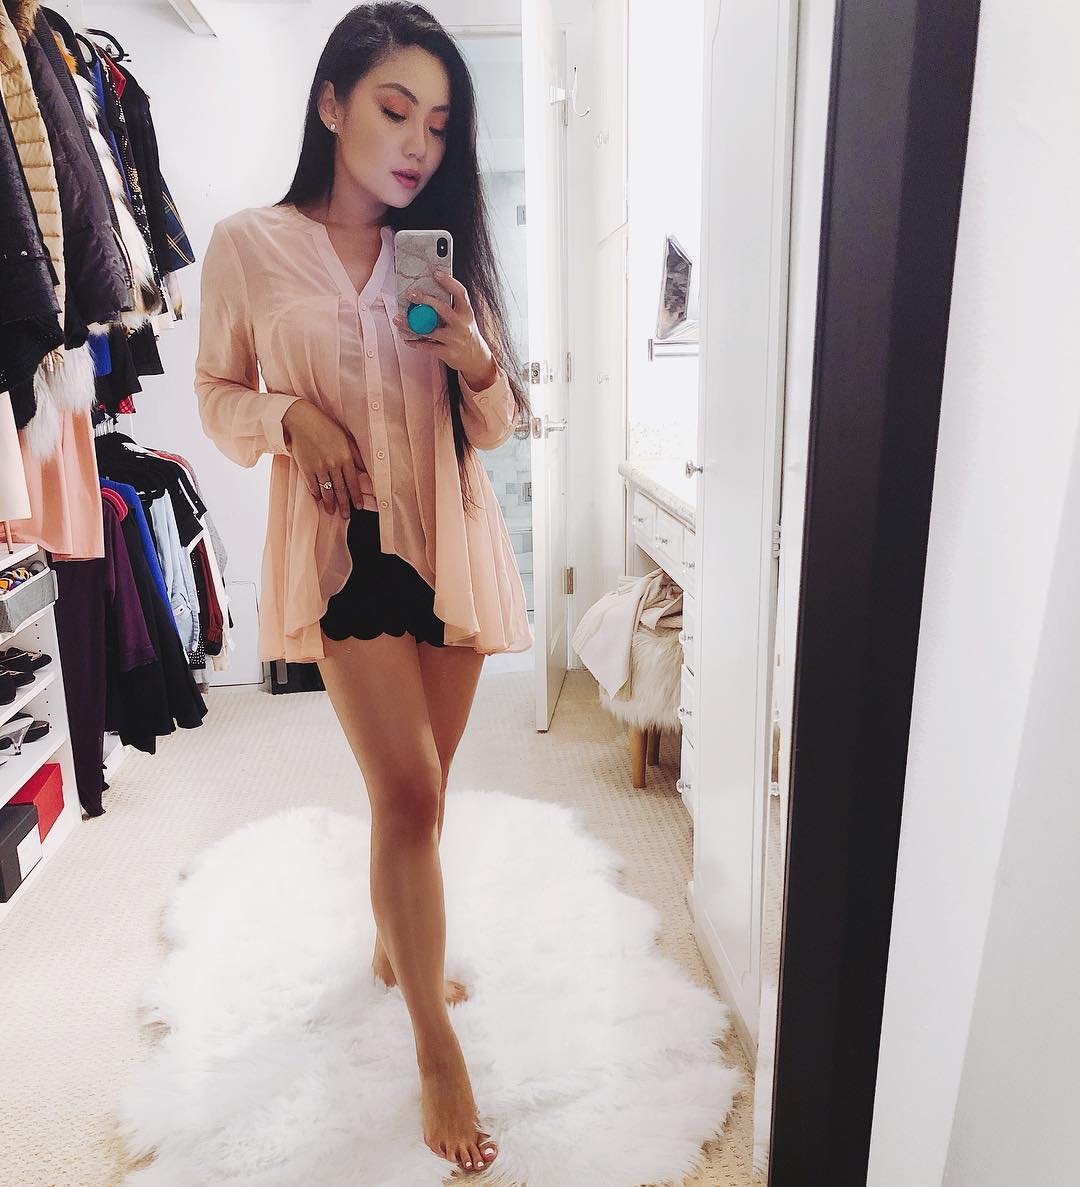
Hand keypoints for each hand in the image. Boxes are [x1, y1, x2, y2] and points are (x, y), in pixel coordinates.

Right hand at [281, 400, 367, 518]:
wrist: (301, 420)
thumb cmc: (326, 427)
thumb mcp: (345, 438)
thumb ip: (355, 455)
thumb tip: (365, 469)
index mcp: (345, 456)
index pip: (353, 482)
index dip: (356, 496)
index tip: (358, 506)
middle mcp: (333, 464)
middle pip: (340, 489)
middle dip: (343, 504)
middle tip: (346, 516)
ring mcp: (318, 467)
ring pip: (326, 490)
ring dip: (329, 503)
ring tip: (331, 511)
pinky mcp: (305, 468)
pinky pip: (312, 485)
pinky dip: (316, 493)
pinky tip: (319, 499)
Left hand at [392, 271, 498, 389]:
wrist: (476, 359)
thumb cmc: (466, 333)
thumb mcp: (464, 318)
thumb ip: (450, 307)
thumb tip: (427, 292)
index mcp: (467, 313)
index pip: (460, 293)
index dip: (448, 281)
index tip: (435, 273)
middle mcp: (462, 325)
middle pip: (442, 309)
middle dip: (424, 299)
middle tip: (410, 293)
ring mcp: (455, 340)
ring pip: (429, 330)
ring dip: (410, 324)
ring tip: (397, 319)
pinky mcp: (448, 353)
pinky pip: (428, 346)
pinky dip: (415, 342)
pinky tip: (407, 339)